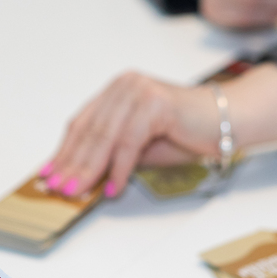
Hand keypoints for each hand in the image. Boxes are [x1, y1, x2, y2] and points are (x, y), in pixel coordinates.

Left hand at [42, 64, 276, 196]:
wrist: (228, 121)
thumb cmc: (187, 134)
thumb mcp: (141, 147)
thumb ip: (112, 155)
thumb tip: (81, 177)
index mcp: (116, 91)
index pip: (82, 124)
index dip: (63, 151)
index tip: (48, 174)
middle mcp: (124, 86)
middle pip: (89, 131)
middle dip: (71, 164)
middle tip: (57, 188)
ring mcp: (139, 91)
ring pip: (105, 137)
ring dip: (89, 169)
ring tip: (77, 191)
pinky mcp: (156, 102)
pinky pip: (129, 142)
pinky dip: (119, 168)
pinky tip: (113, 188)